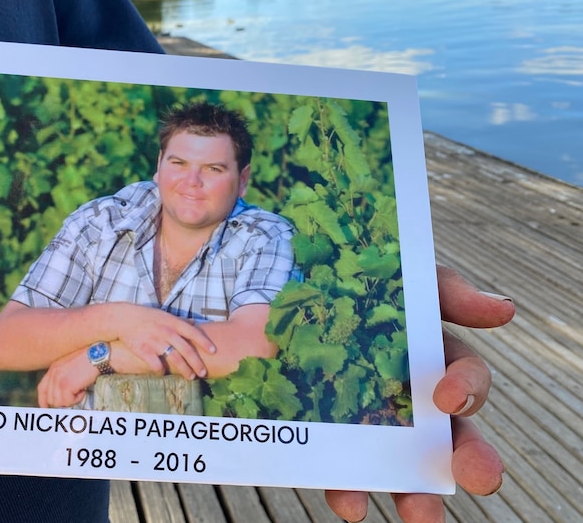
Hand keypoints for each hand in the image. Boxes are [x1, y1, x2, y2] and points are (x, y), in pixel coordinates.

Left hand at [37, 350, 99, 407]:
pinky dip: (77, 398)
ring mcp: (58, 380)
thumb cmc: (88, 360)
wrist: (97, 355)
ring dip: (71, 399)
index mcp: (53, 369)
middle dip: (63, 401)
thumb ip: (62, 377)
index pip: (42, 388)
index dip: (43, 400)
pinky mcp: (66, 386)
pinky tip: (83, 389)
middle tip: (76, 394)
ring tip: (80, 390)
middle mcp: (53, 374)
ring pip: (59, 403)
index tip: (46, 408)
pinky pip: (68, 402)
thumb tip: (61, 395)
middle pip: (51, 399)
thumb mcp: (70, 366)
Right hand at [111, 303, 215, 378]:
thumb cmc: (147, 317)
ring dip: (184, 370)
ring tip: (190, 377)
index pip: (193, 333)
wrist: (124, 319)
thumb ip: (180, 321)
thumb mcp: (165, 315)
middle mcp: (166, 332)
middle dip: (197, 363)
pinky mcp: (144, 350)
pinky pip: (156, 364)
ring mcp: (155, 342)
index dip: (204, 342)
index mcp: (173, 323)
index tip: (214, 351)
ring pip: (174, 359)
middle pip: (186, 350)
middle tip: (203, 373)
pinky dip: (161, 371)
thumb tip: (195, 323)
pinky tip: (164, 373)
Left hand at [324, 266, 514, 522]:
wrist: (270, 287)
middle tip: (479, 476)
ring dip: (418, 494)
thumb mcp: (395, 276)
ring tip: (421, 516)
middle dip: (469, 458)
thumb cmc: (346, 284)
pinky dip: (348, 492)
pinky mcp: (323, 437)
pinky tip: (350, 504)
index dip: (465, 389)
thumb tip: (504, 311)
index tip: (446, 398)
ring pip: (403, 468)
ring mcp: (364, 422)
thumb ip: (444, 290)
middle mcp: (406, 399)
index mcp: (428, 359)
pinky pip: (340, 473)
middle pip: (449, 437)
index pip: (463, 379)